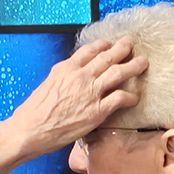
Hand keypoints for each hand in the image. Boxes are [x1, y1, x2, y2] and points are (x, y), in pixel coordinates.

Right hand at [10, 37, 148, 159]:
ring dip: (133, 66)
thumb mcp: (46, 86)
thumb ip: (61, 80)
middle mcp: (80, 76)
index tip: (109, 44)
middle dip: (122, 48)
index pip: (89, 50)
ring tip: (143, 63)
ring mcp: (90, 93)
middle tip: (131, 44)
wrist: (30, 130)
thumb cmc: (33, 113)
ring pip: (118, 73)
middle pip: (107, 57)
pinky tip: (135, 98)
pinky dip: (131, 96)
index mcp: (66, 68)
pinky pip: (120, 98)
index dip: (102, 45)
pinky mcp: (97, 111)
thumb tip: (68, 82)